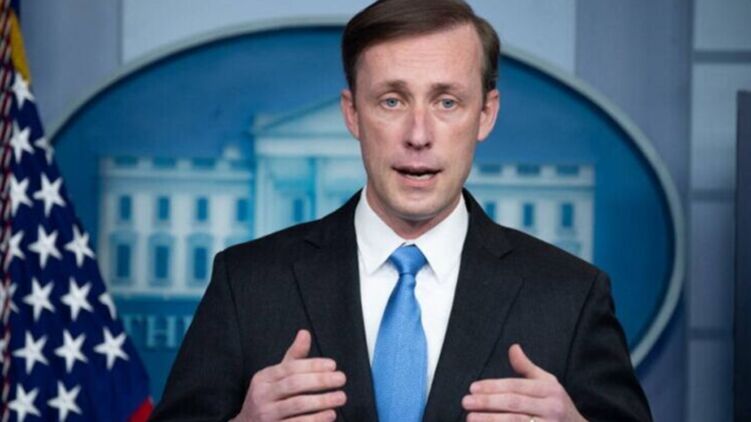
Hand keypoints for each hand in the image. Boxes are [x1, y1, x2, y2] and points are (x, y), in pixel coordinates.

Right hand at [232, 330, 346, 421]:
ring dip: (322, 401)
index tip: (333, 365)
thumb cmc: (268, 397)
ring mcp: (266, 415)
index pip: (290, 367)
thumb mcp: (276, 376)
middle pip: (294, 384)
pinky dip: (316, 420)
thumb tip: (305, 333)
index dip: (313, 365)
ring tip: (341, 397)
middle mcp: (262, 395)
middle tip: (342, 379)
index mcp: (264, 377)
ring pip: (297, 405)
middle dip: (321, 380)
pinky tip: (330, 414)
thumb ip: (293, 357)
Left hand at [462, 344, 585, 421]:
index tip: (473, 388)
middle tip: (466, 401)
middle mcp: (551, 408)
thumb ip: (527, 368)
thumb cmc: (557, 405)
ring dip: (490, 420)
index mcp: (550, 390)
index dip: (493, 386)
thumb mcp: (547, 383)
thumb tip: (513, 347)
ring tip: (470, 417)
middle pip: (514, 403)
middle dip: (488, 402)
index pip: (516, 386)